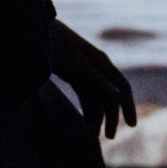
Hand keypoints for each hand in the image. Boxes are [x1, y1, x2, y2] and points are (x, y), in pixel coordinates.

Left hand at [49, 20, 136, 138]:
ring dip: (96, 114)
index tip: (132, 125)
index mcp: (101, 63)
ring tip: (91, 135)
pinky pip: (84, 92)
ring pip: (96, 96)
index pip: (122, 87)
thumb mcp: (75, 66)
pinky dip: (86, 106)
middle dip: (110, 116)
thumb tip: (117, 96)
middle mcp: (96, 66)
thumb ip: (95, 81)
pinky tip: (83, 118)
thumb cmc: (56, 46)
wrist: (34, 30)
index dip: (128, 106)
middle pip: (109, 95)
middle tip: (107, 137)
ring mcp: (83, 68)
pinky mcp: (71, 71)